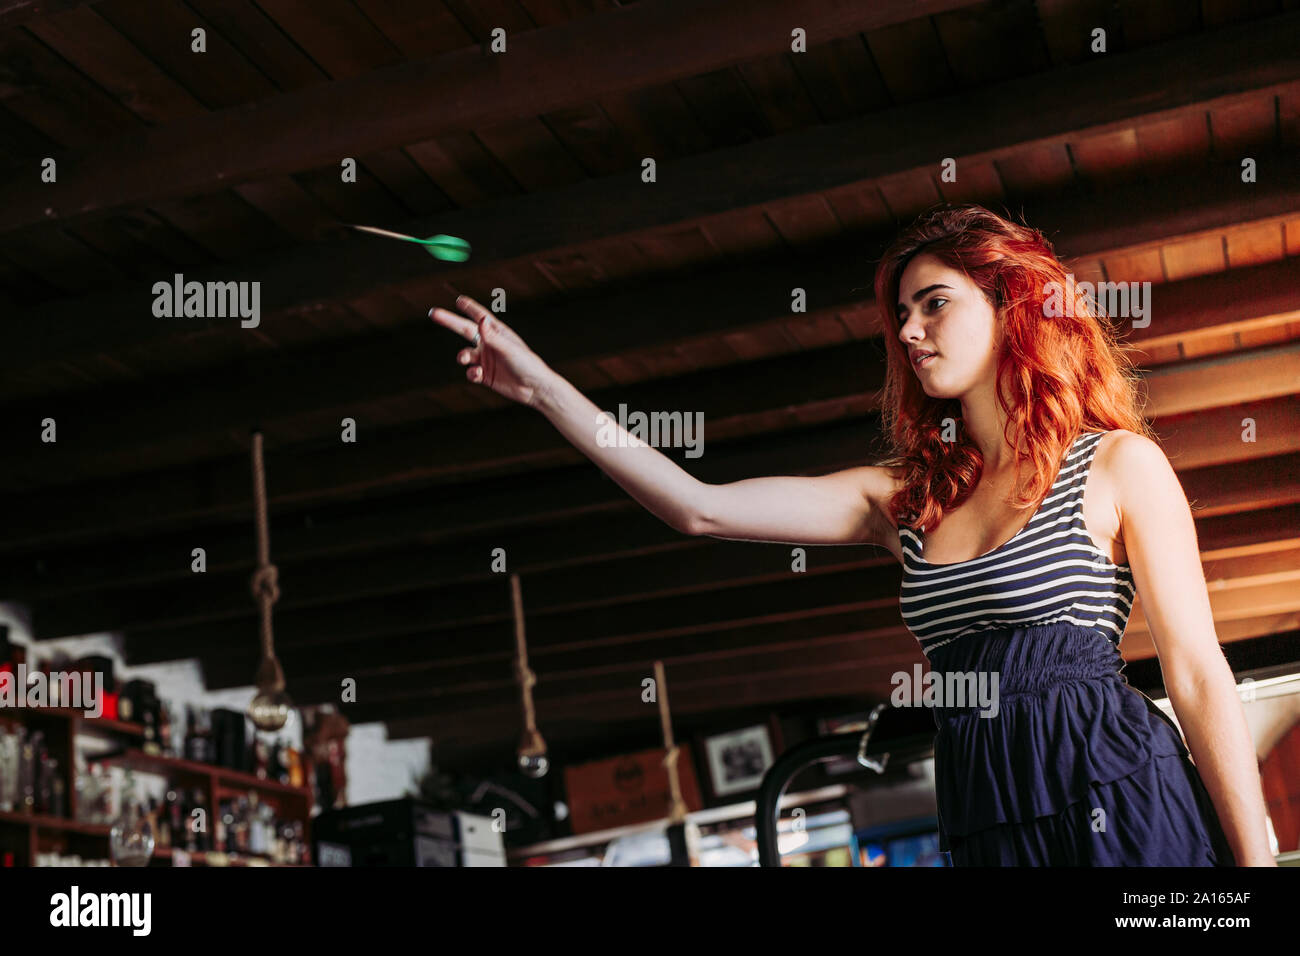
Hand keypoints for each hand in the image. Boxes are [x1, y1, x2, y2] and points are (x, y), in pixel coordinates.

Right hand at [430, 295, 555, 407]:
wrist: (535, 388)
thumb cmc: (527, 364)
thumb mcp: (509, 349)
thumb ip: (493, 337)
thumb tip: (481, 320)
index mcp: (498, 333)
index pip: (480, 316)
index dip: (470, 308)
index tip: (459, 299)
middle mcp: (490, 344)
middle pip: (465, 330)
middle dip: (449, 321)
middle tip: (433, 313)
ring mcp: (487, 360)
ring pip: (465, 354)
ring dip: (462, 356)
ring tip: (464, 358)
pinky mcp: (486, 375)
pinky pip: (471, 373)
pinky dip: (471, 373)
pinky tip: (479, 375)